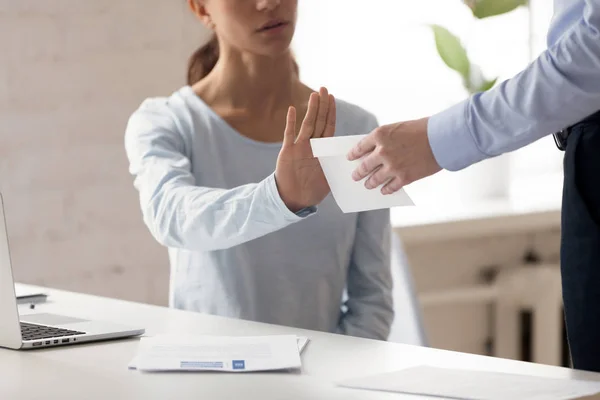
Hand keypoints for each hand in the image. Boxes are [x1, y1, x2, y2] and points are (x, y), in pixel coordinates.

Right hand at [275, 87, 335, 211]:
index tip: (332, 98)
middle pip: (318, 120)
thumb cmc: (314, 190)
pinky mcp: (288, 151)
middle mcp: (312, 145)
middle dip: (322, 105)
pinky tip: (292, 109)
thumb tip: (357, 162)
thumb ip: (339, 166)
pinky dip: (291, 122)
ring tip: (314, 94)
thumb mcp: (331, 178)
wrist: (295, 198)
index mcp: (323, 149)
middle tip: (324, 88)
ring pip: (307, 124)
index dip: (331, 112)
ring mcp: (300, 146)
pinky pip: (289, 134)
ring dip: (311, 109)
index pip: (328, 126)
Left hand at [346, 118, 440, 193]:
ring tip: (367, 185)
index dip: (353, 154)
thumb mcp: (397, 128)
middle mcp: (383, 151)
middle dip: (358, 173)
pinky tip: (383, 190)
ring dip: (369, 183)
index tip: (350, 158)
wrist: (442, 138)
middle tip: (355, 176)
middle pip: (364, 166)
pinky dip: (385, 190)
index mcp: (380, 135)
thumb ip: (384, 140)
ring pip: (374, 179)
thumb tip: (374, 153)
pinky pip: (390, 187)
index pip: (360, 147)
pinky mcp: (404, 177)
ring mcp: (393, 166)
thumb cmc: (422, 130)